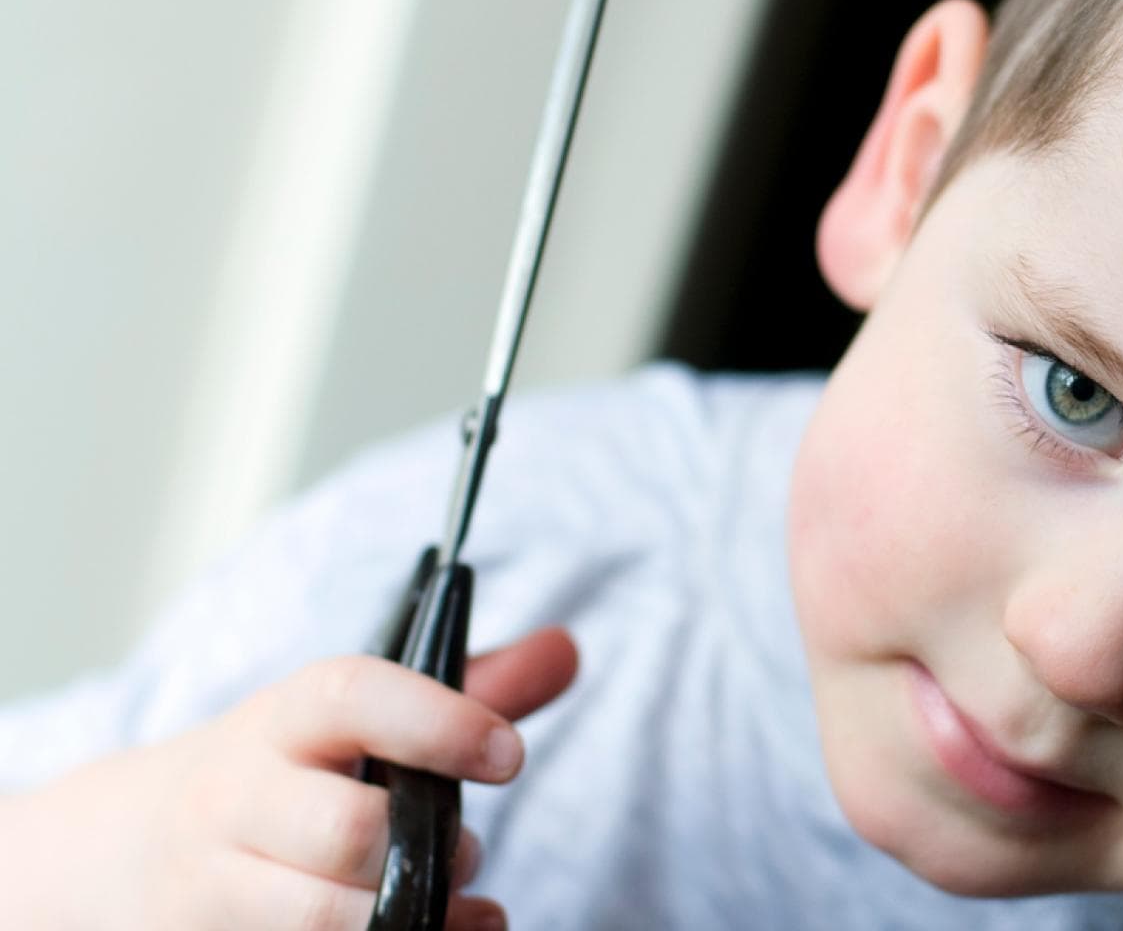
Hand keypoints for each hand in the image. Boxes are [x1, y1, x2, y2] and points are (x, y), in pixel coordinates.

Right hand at [0, 627, 578, 929]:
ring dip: (409, 922)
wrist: (125, 849)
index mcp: (283, 721)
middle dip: (424, 851)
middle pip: (344, 831)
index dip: (439, 722)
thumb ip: (467, 690)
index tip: (510, 754)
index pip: (352, 696)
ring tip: (451, 906)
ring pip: (321, 919)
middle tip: (466, 853)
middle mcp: (235, 798)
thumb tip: (567, 650)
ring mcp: (211, 887)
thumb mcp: (356, 721)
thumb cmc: (285, 775)